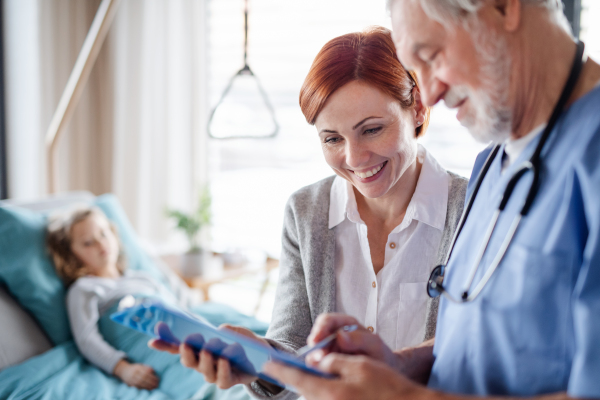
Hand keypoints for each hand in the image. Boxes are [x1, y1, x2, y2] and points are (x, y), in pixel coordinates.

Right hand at [113, 359, 158, 389]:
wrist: (123, 371)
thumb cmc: (134, 368)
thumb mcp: (140, 365)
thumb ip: (146, 368)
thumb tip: (153, 371)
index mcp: (137, 368)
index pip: (146, 372)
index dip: (152, 376)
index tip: (158, 379)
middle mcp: (134, 374)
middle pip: (144, 378)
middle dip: (151, 382)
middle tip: (157, 384)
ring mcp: (131, 379)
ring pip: (141, 383)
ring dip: (148, 386)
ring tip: (154, 387)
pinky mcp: (130, 384)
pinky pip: (137, 387)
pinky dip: (143, 388)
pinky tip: (148, 389)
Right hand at [152, 324, 268, 389]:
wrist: (261, 356)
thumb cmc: (241, 341)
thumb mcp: (233, 331)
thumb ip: (225, 331)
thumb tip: (218, 333)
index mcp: (199, 348)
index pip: (178, 347)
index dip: (165, 345)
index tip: (152, 340)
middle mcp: (202, 363)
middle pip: (188, 361)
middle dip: (186, 352)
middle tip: (188, 341)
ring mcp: (214, 373)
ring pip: (204, 371)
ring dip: (206, 358)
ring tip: (211, 348)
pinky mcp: (227, 381)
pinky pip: (221, 380)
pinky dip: (222, 369)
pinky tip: (224, 360)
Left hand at [264, 353, 422, 399]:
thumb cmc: (388, 386)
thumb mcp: (361, 366)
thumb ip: (334, 363)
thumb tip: (315, 363)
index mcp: (331, 393)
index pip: (299, 379)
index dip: (281, 370)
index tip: (267, 364)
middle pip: (306, 391)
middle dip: (297, 379)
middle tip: (284, 367)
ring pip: (316, 397)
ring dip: (311, 386)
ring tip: (308, 373)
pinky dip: (323, 392)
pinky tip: (330, 385)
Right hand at [305, 314, 398, 371]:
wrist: (384, 370)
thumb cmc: (380, 354)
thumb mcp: (374, 345)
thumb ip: (360, 339)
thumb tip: (340, 335)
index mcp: (346, 324)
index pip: (327, 320)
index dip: (319, 329)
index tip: (315, 341)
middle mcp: (335, 335)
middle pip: (316, 336)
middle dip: (315, 347)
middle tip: (317, 358)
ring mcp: (331, 349)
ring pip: (315, 351)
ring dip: (315, 359)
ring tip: (321, 367)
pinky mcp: (328, 362)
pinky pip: (318, 363)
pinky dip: (318, 368)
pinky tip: (323, 372)